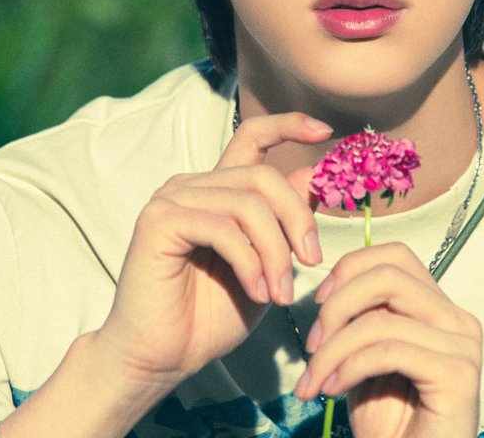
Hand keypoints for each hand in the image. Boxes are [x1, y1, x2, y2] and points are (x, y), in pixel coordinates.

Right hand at [94, 112, 329, 390]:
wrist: (160, 358)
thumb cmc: (208, 319)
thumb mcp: (265, 268)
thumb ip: (283, 224)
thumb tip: (311, 175)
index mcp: (217, 191)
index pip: (252, 137)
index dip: (288, 125)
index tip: (324, 129)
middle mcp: (192, 186)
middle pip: (263, 176)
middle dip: (297, 219)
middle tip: (312, 263)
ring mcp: (172, 199)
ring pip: (248, 203)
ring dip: (275, 252)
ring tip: (280, 294)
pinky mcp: (159, 221)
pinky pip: (223, 227)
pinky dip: (250, 262)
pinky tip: (256, 292)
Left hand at [294, 243, 482, 437]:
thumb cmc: (389, 423)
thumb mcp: (366, 359)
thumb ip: (362, 319)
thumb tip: (332, 288)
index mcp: (439, 309)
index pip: (395, 256)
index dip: (350, 269)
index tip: (318, 302)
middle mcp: (458, 320)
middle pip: (389, 275)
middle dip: (337, 305)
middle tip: (311, 345)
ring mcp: (463, 346)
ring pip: (380, 319)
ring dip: (333, 350)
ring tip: (314, 380)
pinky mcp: (458, 375)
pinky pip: (389, 351)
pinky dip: (350, 367)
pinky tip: (333, 390)